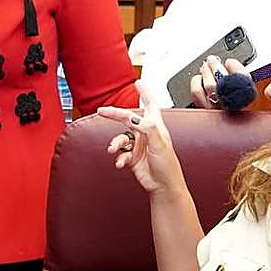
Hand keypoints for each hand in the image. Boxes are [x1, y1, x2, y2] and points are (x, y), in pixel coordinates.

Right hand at [97, 81, 186, 196]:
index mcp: (156, 127)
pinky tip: (121, 163)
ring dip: (115, 143)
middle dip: (114, 114)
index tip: (138, 83)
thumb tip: (134, 118)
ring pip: (120, 138)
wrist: (164, 187)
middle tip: (101, 111)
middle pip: (127, 119)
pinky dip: (119, 158)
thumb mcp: (160, 145)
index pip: (151, 105)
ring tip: (113, 150)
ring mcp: (139, 146)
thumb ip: (148, 129)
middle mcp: (146, 134)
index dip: (145, 93)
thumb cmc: (168, 166)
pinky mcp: (132, 158)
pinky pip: (120, 153)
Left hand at [189, 56, 249, 108]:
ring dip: (207, 72)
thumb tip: (230, 65)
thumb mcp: (241, 97)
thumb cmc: (230, 114)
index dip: (236, 68)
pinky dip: (197, 82)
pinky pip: (197, 93)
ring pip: (210, 85)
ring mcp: (216, 110)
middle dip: (217, 67)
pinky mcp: (202, 111)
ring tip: (205, 66)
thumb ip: (239, 81)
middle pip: (225, 81)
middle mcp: (232, 106)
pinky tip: (198, 79)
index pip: (244, 80)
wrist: (221, 132)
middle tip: (212, 60)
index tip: (230, 61)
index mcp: (246, 101)